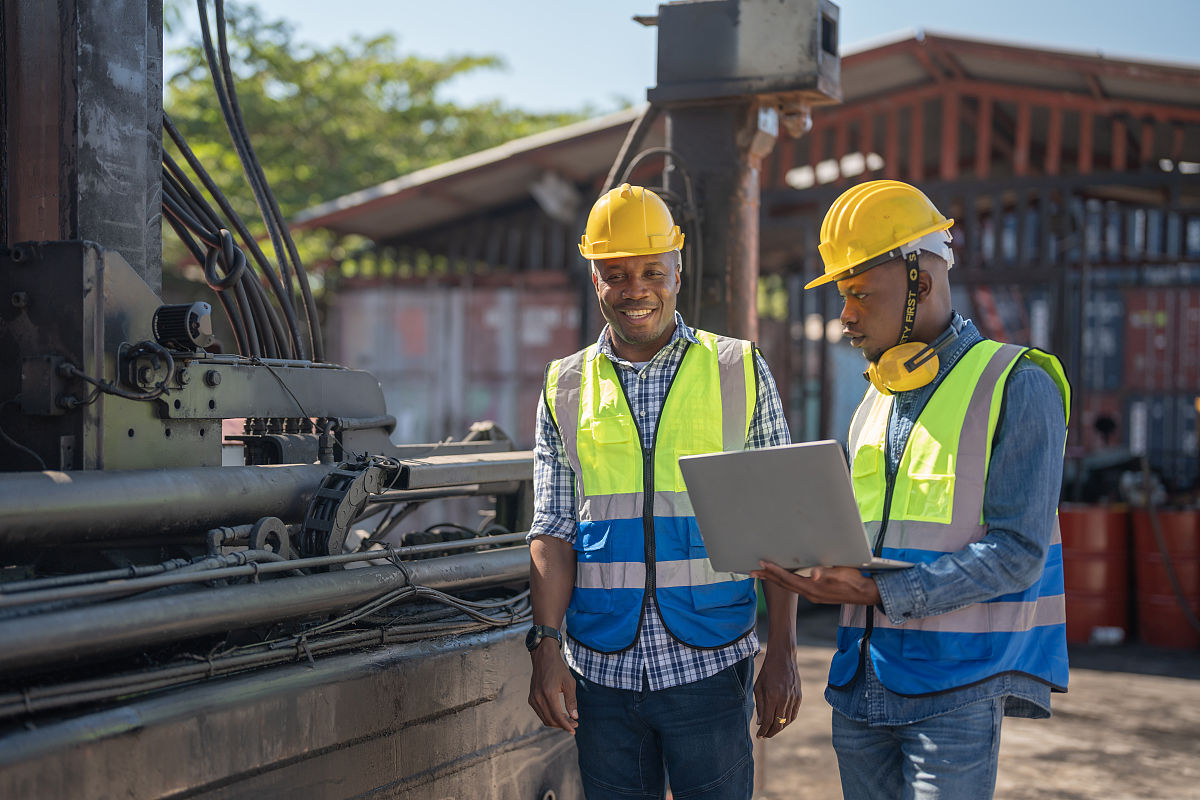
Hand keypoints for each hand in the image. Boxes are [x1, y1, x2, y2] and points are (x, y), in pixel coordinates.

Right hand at [527, 641, 577, 733]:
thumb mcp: (569, 682)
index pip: (557, 716)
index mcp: (548, 693)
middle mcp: (538, 698)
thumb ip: (571, 701)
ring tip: (568, 720)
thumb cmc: (558, 668)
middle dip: (563, 725)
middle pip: (551, 720)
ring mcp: (533, 699)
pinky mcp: (531, 698)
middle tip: (574, 724)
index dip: (566, 725)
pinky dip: (550, 717)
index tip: (574, 730)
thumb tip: (575, 717)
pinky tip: (559, 715)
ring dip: (556, 723)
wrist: (543, 658)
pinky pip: (540, 713)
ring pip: (545, 719)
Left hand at [750, 561, 881, 605]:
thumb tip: (813, 573)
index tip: (761, 563)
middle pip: (784, 584)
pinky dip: (785, 582)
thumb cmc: (853, 580)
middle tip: (752, 571)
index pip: (788, 578)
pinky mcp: (816, 594)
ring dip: (774, 580)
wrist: (864, 594)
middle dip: (768, 577)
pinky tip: (783, 578)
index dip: (774, 570)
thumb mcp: (840, 574)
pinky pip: (795, 588)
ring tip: (761, 574)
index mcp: (813, 588)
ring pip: (788, 587)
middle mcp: (810, 594)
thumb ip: (826, 572)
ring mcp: (812, 595)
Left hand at [753, 647, 801, 738]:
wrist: (783, 658)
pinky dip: (787, 721)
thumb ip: (759, 706)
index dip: (763, 730)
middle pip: (778, 724)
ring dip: (779, 728)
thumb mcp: (758, 687)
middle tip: (765, 735)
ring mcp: (793, 698)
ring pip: (787, 721)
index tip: (759, 736)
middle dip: (771, 732)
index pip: (767, 720)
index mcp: (772, 697)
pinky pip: (794, 714)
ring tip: (772, 730)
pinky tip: (781, 722)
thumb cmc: (767, 672)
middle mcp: (784, 699)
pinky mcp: (799, 697)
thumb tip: (761, 723)